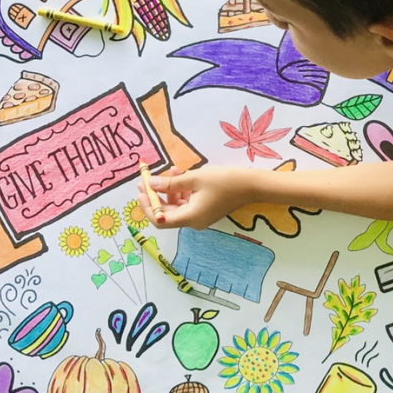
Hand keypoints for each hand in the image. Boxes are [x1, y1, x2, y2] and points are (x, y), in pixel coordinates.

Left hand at [137, 165, 256, 229]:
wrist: (252, 185)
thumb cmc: (224, 181)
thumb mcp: (195, 179)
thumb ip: (170, 183)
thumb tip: (150, 183)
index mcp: (190, 217)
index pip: (160, 219)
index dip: (148, 206)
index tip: (141, 191)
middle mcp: (193, 221)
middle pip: (167, 212)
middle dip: (156, 195)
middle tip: (147, 179)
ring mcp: (200, 216)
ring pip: (177, 205)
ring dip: (170, 189)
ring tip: (170, 171)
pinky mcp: (206, 209)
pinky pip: (187, 202)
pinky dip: (181, 190)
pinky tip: (180, 174)